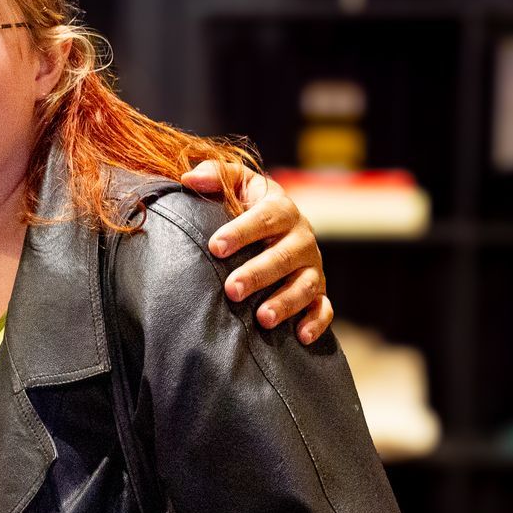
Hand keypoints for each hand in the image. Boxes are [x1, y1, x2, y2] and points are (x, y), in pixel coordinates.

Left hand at [181, 161, 332, 344]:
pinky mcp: (318, 291)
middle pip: (284, 256)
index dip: (241, 231)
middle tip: (232, 289)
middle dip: (258, 273)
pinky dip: (316, 321)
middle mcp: (300, 238)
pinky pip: (324, 308)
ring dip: (286, 302)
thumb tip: (188, 177)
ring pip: (306, 285)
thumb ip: (216, 175)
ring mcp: (312, 266)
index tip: (215, 246)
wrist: (275, 227)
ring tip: (262, 318)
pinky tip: (301, 337)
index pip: (265, 217)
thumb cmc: (245, 206)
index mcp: (280, 209)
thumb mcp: (235, 184)